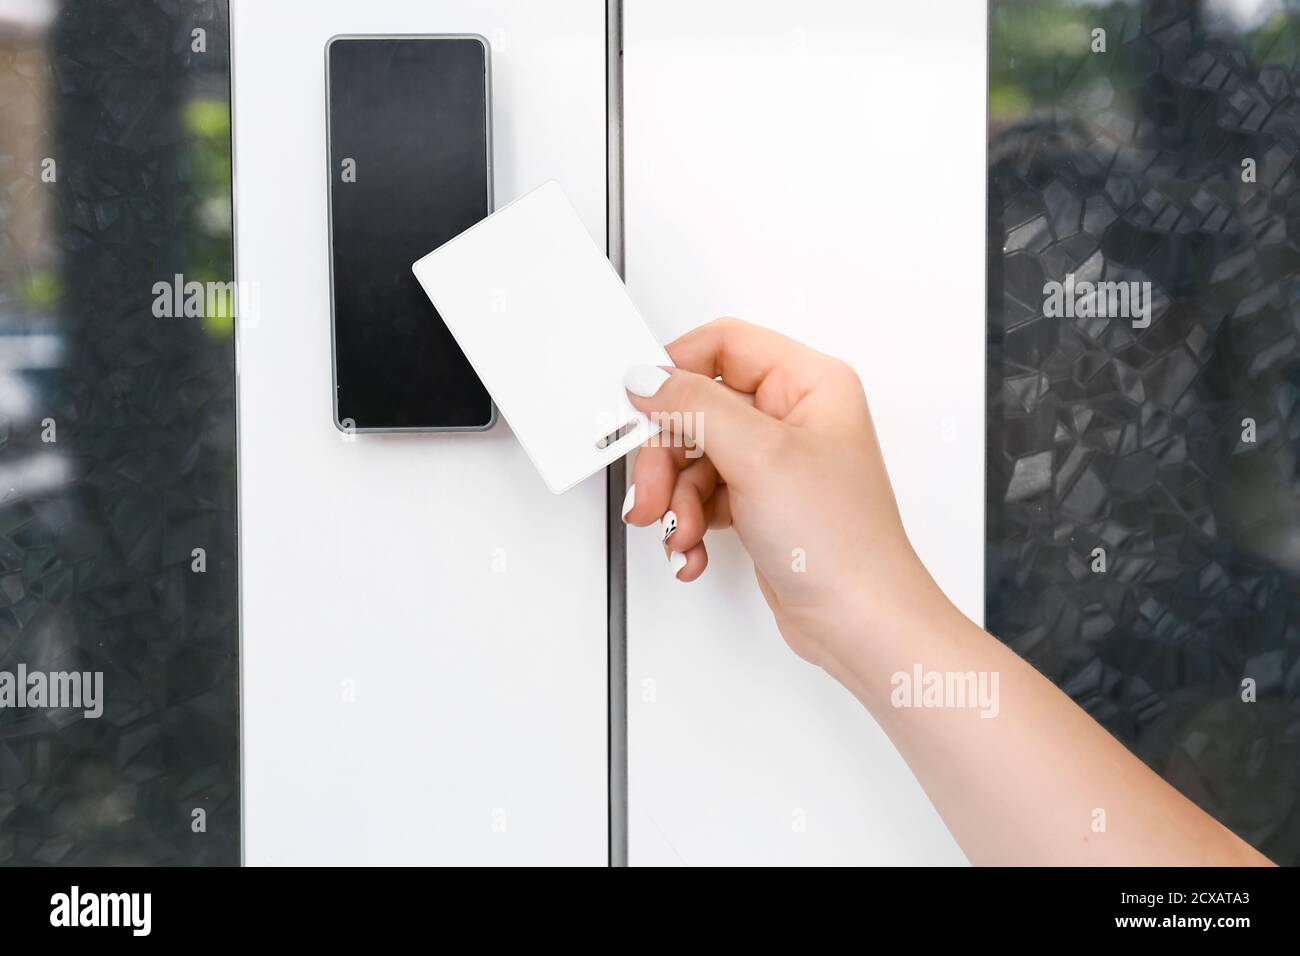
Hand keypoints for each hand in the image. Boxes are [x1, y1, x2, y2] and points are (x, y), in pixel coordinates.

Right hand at [622, 317, 943, 669]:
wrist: (859, 622)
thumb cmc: (843, 543)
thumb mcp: (759, 457)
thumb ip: (696, 407)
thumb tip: (649, 377)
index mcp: (809, 384)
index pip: (724, 345)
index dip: (677, 371)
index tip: (643, 407)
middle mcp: (793, 417)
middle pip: (698, 407)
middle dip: (666, 457)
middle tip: (650, 493)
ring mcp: (775, 462)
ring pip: (693, 458)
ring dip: (675, 500)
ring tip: (681, 533)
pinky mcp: (760, 503)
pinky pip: (702, 497)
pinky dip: (689, 523)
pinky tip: (693, 549)